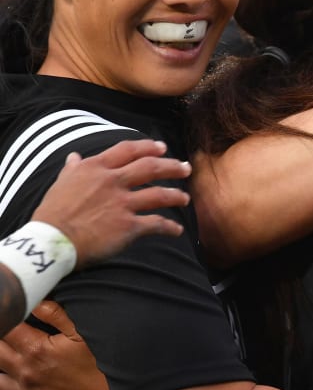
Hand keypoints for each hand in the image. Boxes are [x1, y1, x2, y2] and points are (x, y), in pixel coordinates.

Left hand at [0, 301, 124, 389]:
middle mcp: (26, 373)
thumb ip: (57, 315)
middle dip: (0, 341)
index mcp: (36, 350)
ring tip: (4, 359)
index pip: (7, 329)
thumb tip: (37, 302)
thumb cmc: (102, 368)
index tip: (9, 314)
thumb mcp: (84, 334)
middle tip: (6, 335)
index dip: (6, 318)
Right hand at [31, 139, 191, 269]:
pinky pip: (156, 224)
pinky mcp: (128, 226)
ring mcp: (122, 203)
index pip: (128, 149)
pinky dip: (170, 227)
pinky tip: (177, 230)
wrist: (49, 242)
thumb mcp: (60, 184)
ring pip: (160, 194)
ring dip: (176, 196)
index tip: (163, 148)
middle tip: (186, 168)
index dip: (149, 147)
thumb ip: (72, 169)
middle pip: (151, 167)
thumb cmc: (52, 214)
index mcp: (96, 169)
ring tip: (185, 199)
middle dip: (172, 167)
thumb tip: (74, 156)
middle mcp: (112, 182)